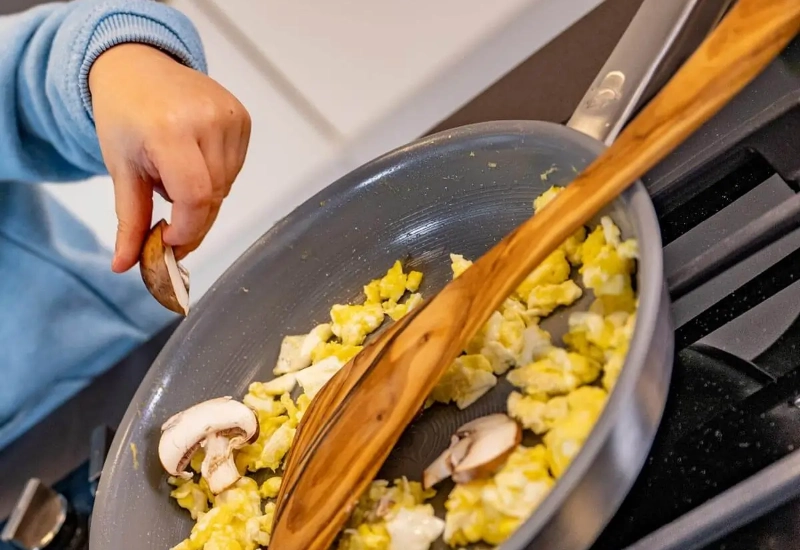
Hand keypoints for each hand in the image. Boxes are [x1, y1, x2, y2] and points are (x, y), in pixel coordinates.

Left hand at [89, 44, 250, 272]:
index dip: (187, 229)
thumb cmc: (124, 115)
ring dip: (203, 196)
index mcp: (169, 130)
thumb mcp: (120, 168)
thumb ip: (129, 220)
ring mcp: (230, 116)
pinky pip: (236, 168)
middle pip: (213, 196)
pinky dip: (216, 176)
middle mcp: (206, 119)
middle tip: (168, 220)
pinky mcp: (243, 117)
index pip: (194, 196)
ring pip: (227, 186)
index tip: (169, 240)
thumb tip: (125, 266)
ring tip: (176, 173)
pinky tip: (194, 160)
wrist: (137, 66)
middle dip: (192, 218)